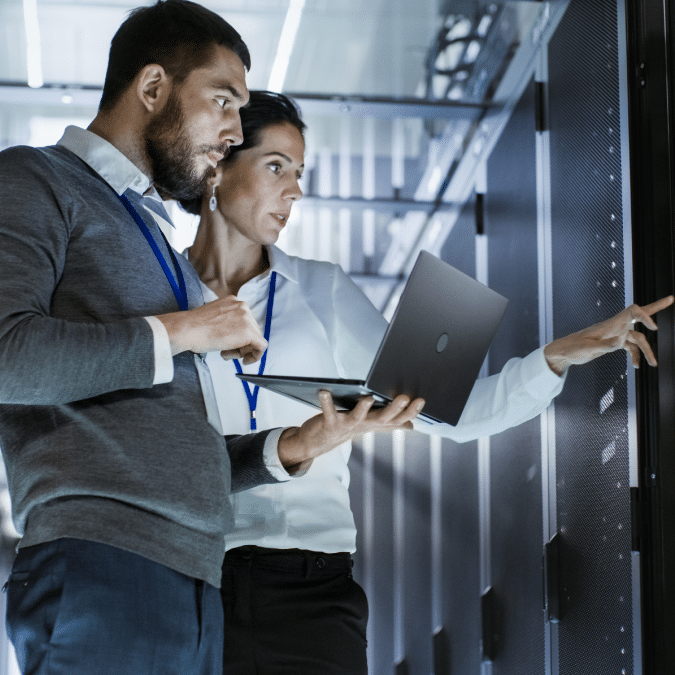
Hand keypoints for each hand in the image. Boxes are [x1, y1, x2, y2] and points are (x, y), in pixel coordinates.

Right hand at [155, 296, 266, 363]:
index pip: (245, 322)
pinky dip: (255, 356)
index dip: (239, 336)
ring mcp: (247, 318)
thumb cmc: (194, 328)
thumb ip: (227, 322)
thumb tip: (235, 335)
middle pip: (252, 330)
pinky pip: (261, 346)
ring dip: (243, 350)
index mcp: (234, 302)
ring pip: (256, 339)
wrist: (187, 329)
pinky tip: (244, 360)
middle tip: (227, 351)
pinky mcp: (249, 332)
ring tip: (226, 353)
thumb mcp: (214, 318)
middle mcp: (243, 307)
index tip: (230, 344)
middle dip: (242, 344)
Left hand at [277, 391, 424, 473]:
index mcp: (374, 423)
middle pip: (382, 419)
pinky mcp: (329, 423)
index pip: (397, 419)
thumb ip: (390, 423)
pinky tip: (324, 391)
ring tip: (368, 398)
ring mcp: (346, 425)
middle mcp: (363, 425)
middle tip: (405, 398)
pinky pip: (328, 411)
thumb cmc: (346, 428)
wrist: (318, 442)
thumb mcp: (370, 425)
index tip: (421, 400)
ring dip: (363, 408)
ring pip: (357, 417)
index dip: (410, 412)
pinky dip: (326, 402)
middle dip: (394, 409)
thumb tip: (411, 425)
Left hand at [543, 295, 673, 374]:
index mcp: (610, 324)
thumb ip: (604, 345)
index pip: (631, 312)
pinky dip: (635, 355)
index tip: (653, 327)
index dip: (644, 316)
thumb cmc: (572, 348)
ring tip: (654, 364)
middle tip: (672, 298)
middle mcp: (615, 327)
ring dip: (647, 350)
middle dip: (655, 308)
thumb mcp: (587, 349)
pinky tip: (636, 366)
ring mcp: (615, 334)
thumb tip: (619, 343)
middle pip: (638, 315)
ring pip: (638, 338)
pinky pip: (630, 347)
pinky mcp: (613, 343)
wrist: (563, 352)